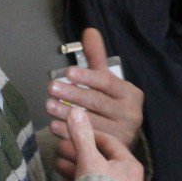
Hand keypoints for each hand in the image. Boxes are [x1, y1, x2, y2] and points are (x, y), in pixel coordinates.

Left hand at [47, 28, 143, 148]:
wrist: (123, 138)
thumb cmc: (111, 105)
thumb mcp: (107, 81)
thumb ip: (97, 58)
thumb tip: (89, 31)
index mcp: (131, 94)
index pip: (106, 82)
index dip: (87, 76)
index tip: (68, 72)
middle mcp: (131, 114)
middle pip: (97, 102)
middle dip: (72, 94)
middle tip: (51, 88)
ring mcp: (123, 134)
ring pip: (91, 122)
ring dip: (67, 114)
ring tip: (49, 106)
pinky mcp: (111, 149)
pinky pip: (88, 140)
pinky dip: (70, 133)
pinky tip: (55, 126)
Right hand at [67, 106, 143, 180]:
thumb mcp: (88, 159)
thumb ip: (81, 136)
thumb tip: (76, 111)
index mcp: (130, 166)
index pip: (111, 143)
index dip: (91, 135)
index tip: (75, 132)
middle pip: (102, 162)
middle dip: (79, 154)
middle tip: (62, 149)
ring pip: (96, 179)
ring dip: (77, 170)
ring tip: (58, 165)